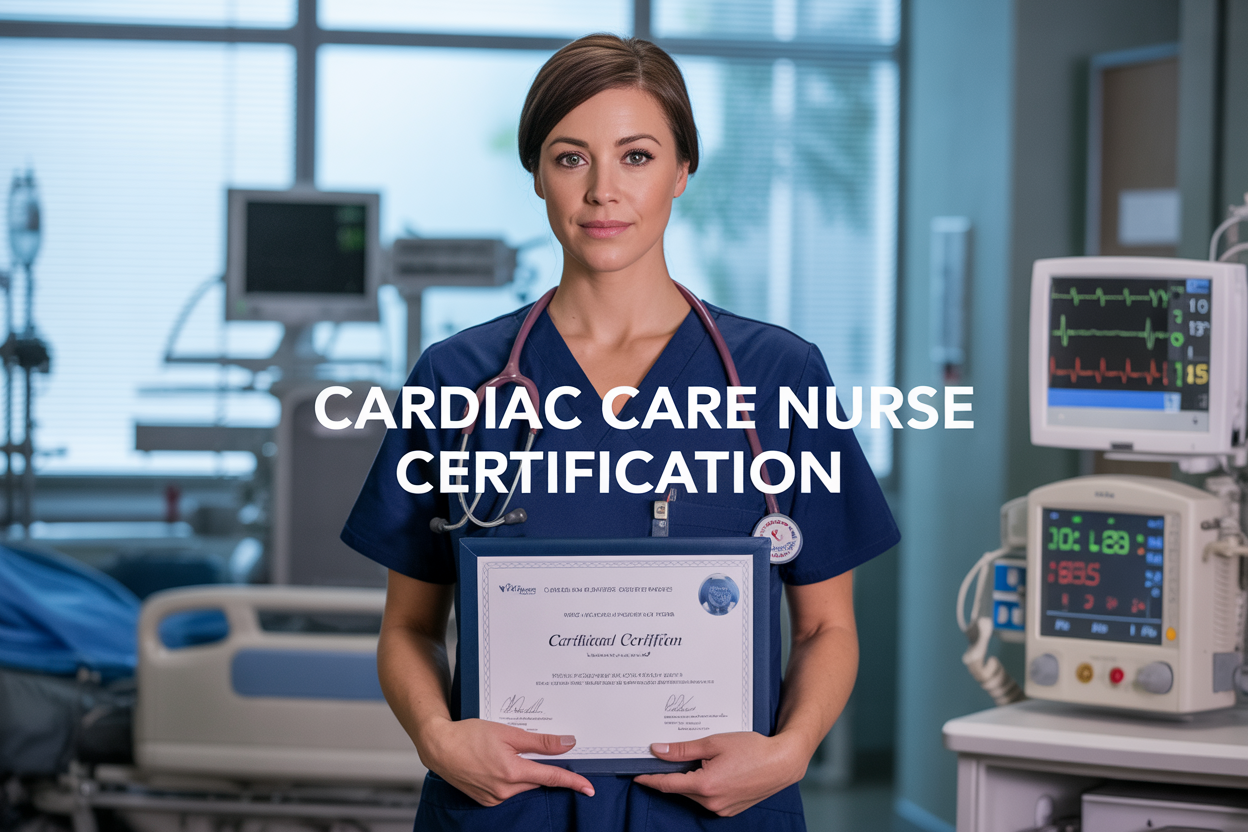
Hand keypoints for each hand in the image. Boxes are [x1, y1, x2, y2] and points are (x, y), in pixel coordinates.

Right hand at [419, 718, 594, 805]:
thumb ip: (540, 742)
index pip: (551, 778)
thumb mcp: (509, 733)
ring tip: (503, 753)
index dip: (572, 782)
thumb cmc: (470, 736)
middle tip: (526, 749)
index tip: (588, 788)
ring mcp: (494, 798)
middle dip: (540, 767)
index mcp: (513, 772)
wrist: (440, 747)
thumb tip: (567, 744)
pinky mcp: (486, 800)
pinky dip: (511, 778)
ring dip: (523, 771)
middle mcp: (505, 790)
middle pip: (537, 779)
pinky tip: (497, 764)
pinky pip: (509, 790)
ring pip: (523, 785)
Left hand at [633, 732, 805, 816]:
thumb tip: (658, 751)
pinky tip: (712, 771)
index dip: (650, 779)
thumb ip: (682, 750)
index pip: (667, 784)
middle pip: (680, 788)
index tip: (636, 775)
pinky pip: (708, 799)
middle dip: (672, 775)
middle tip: (667, 757)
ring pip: (694, 794)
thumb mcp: (713, 743)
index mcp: (704, 785)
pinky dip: (704, 787)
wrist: (782, 763)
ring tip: (699, 761)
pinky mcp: (729, 810)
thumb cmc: (752, 749)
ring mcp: (721, 809)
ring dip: (690, 780)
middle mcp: (711, 802)